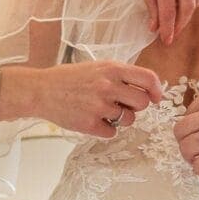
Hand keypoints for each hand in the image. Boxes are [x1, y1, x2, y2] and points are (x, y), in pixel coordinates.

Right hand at [24, 61, 164, 138]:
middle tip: (123, 104)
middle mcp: (108, 86)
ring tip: (103, 110)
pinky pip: (112, 132)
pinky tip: (92, 118)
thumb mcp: (97, 67)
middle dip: (136, 106)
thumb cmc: (69, 78)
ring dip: (121, 118)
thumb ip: (120, 75)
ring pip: (129, 119)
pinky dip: (105, 128)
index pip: (148, 78)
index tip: (156, 97)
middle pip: (142, 103)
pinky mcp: (90, 124)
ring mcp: (99, 106)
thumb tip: (146, 89)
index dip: (156, 89)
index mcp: (112, 69)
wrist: (41, 90)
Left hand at [133, 0, 198, 45]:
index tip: (166, 40)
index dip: (168, 27)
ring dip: (186, 13)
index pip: (169, 9)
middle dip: (180, 24)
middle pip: (187, 7)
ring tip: (176, 20)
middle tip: (173, 34)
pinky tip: (184, 1)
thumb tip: (155, 27)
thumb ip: (150, 3)